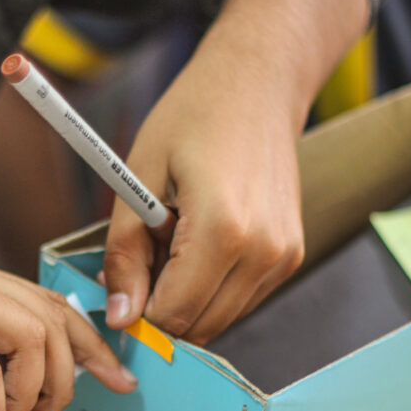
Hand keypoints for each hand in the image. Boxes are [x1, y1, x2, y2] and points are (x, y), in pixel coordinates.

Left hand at [102, 0, 367, 344]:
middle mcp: (264, 253)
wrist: (258, 83)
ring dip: (187, 299)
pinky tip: (200, 247)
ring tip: (176, 245)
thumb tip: (122, 318)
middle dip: (162, 307)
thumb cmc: (192, 118)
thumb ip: (125, 255)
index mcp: (224, 231)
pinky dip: (211, 290)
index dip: (139, 313)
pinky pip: (239, 300)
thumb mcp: (138, 181)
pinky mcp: (289, 257)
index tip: (121, 292)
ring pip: (219, 319)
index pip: (174, 315)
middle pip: (198, 326)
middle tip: (146, 259)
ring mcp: (283, 258)